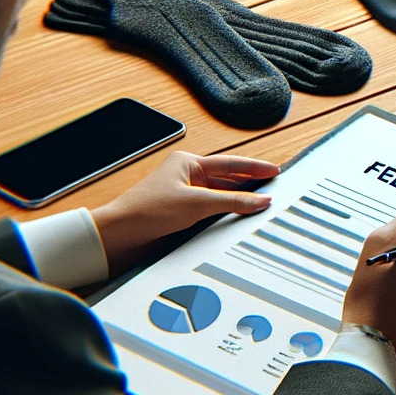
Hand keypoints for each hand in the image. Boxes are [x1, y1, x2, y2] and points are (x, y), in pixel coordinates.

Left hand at [92, 152, 275, 270]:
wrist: (121, 232)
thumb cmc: (147, 210)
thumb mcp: (198, 204)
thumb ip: (233, 202)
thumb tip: (259, 201)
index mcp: (188, 162)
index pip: (230, 163)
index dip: (255, 168)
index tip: (274, 170)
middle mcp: (186, 173)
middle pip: (226, 177)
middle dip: (249, 182)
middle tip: (273, 185)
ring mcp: (183, 191)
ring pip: (219, 192)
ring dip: (238, 197)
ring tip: (260, 201)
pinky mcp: (181, 209)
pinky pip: (210, 205)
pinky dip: (225, 208)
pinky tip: (237, 213)